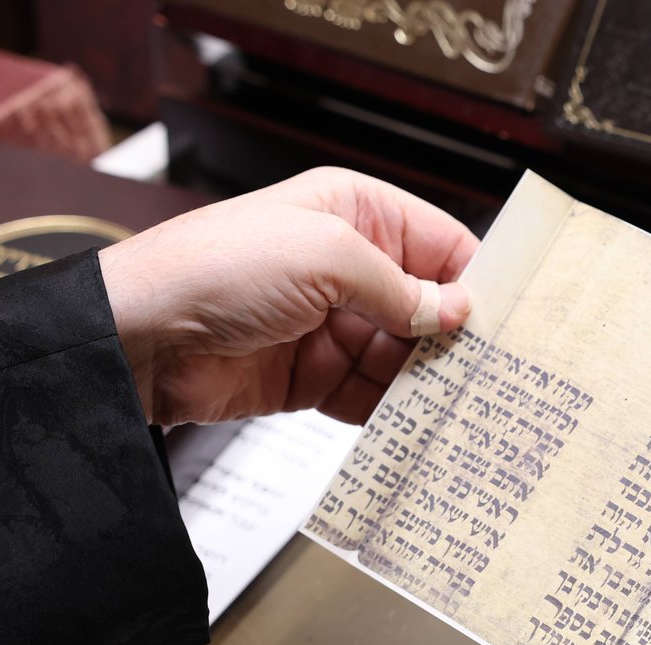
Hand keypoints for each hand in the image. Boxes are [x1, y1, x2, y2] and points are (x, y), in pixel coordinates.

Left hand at [98, 167, 478, 425]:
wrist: (138, 337)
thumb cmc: (215, 268)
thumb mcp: (325, 257)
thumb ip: (398, 288)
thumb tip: (455, 311)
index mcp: (354, 213)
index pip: (440, 244)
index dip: (476, 280)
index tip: (513, 320)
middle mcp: (347, 267)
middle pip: (427, 306)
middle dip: (458, 339)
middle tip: (497, 374)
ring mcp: (330, 324)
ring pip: (404, 357)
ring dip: (429, 381)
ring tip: (464, 407)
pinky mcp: (312, 376)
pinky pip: (369, 396)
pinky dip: (393, 412)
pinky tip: (418, 426)